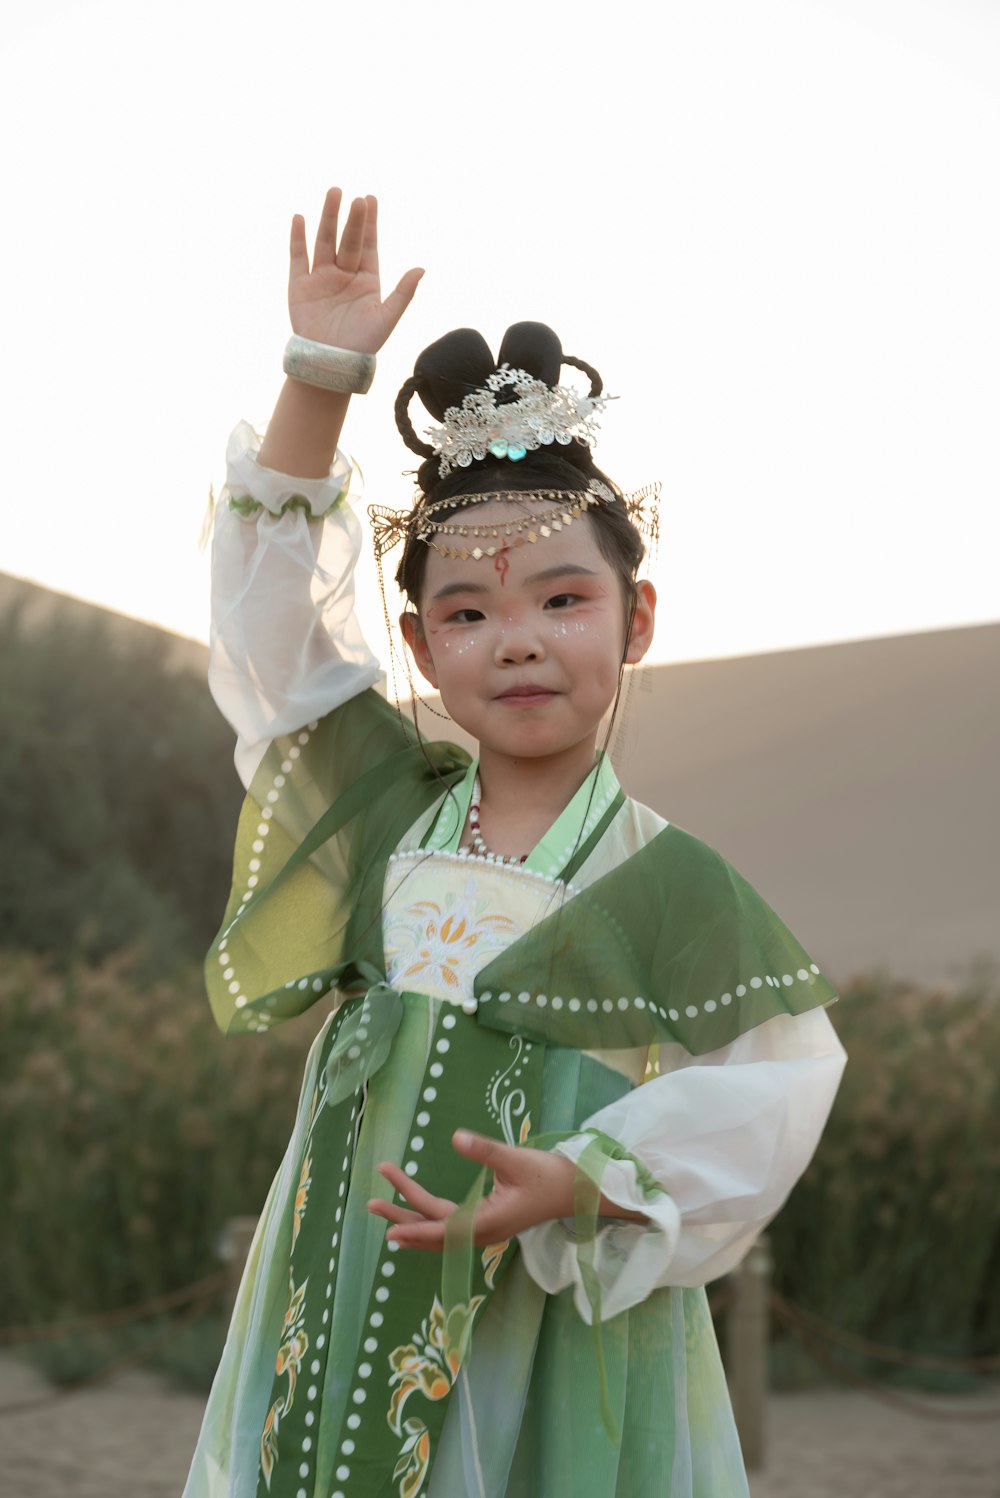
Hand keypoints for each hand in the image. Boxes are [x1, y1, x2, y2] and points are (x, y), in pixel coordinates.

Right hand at [287, 188, 422, 354]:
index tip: (370, 199)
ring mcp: (321, 278)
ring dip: (328, 218)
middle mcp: (344, 274)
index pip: (368, 245)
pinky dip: (298, 238)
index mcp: (366, 279)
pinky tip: (300, 219)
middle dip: (352, 218)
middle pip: (348, 239)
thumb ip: (403, 293)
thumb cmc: (362, 346)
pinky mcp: (300, 286)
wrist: (331, 365)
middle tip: (355, 197)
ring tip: (333, 194)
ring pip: (324, 241)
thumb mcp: (386, 318)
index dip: (369, 223)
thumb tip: (421, 269)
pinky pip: (298, 257)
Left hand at [368, 1130, 647, 1250]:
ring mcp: (485, 1230)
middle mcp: (482, 1232)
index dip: (412, 1225)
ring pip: (439, 1230)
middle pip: (433, 1230)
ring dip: (411, 1220)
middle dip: (400, 1217)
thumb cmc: (550, 1176)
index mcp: (487, 1222)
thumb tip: (456, 1137)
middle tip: (369, 1204)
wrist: (579, 1192)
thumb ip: (485, 1150)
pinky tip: (415, 1215)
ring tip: (381, 1206)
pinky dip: (428, 1222)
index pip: (441, 1226)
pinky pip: (450, 1227)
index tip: (386, 1223)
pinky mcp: (489, 1222)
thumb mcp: (517, 1159)